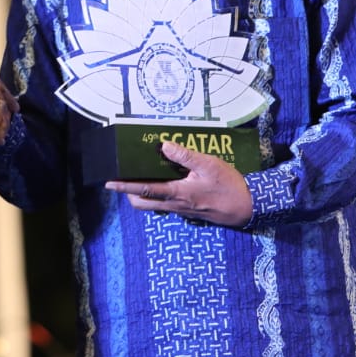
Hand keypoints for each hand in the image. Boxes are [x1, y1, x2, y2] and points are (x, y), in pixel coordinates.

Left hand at [105, 140, 253, 226]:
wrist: (247, 208)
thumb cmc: (228, 186)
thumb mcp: (209, 165)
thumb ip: (185, 155)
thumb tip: (163, 146)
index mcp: (177, 194)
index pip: (144, 190)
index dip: (124, 186)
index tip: (108, 183)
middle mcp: (175, 205)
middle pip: (142, 203)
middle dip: (128, 192)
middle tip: (122, 177)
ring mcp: (181, 210)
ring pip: (153, 205)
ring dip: (142, 193)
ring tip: (139, 176)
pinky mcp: (188, 210)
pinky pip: (165, 204)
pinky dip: (157, 194)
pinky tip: (164, 180)